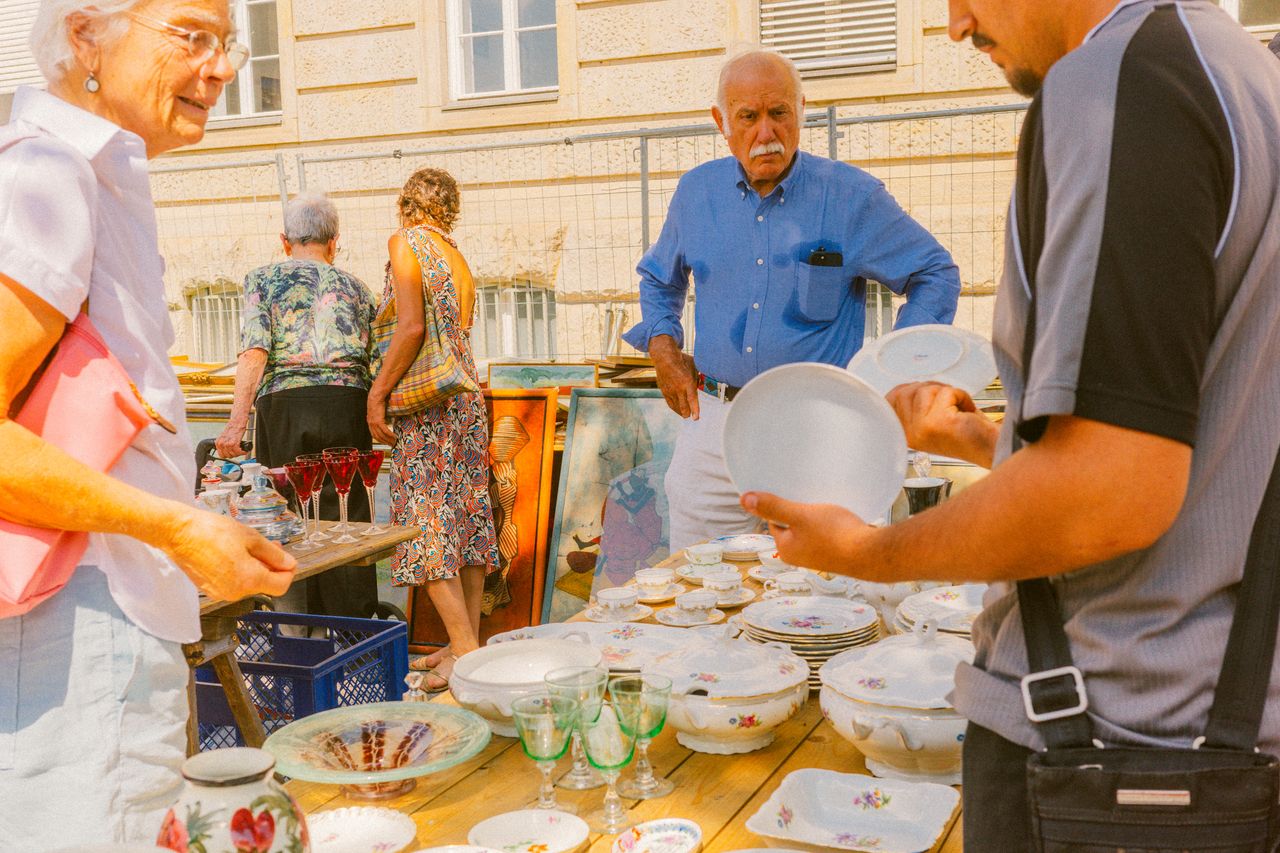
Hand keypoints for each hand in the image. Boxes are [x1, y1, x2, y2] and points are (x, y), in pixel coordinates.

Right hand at [162, 508, 295, 601]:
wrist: (178, 533)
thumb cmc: (211, 532)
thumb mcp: (250, 538)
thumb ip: (273, 554)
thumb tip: (288, 564)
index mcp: (248, 580)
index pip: (281, 586)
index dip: (288, 572)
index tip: (288, 560)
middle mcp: (235, 592)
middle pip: (265, 584)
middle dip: (271, 566)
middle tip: (271, 547)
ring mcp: (221, 593)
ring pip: (249, 584)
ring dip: (255, 567)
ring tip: (249, 547)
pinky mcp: (210, 590)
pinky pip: (234, 583)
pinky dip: (240, 571)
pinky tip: (235, 554)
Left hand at [214, 423, 247, 458]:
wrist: (237, 422)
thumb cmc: (232, 428)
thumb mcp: (224, 437)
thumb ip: (224, 445)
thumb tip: (227, 451)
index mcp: (218, 442)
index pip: (221, 455)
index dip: (228, 455)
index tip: (232, 454)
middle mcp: (221, 444)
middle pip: (228, 456)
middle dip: (234, 455)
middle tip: (238, 452)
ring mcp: (227, 444)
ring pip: (233, 454)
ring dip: (239, 454)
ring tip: (241, 451)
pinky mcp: (234, 443)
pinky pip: (238, 451)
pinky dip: (242, 452)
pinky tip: (244, 451)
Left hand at [367, 394, 396, 445]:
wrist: (376, 397)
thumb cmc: (378, 403)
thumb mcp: (378, 413)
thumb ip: (381, 419)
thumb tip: (387, 422)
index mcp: (370, 423)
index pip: (374, 435)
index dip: (380, 440)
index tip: (386, 443)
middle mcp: (371, 424)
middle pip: (378, 437)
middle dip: (385, 442)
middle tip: (392, 445)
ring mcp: (374, 423)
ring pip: (382, 435)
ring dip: (388, 440)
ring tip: (395, 442)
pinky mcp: (378, 421)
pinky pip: (385, 430)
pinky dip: (390, 435)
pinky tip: (394, 437)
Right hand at [650, 335, 699, 419]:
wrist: (665, 358)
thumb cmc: (681, 361)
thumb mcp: (694, 367)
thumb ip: (698, 378)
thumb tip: (704, 384)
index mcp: (687, 382)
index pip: (692, 399)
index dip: (695, 410)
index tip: (696, 418)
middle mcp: (678, 388)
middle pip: (683, 407)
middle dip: (688, 413)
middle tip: (691, 416)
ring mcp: (670, 391)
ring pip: (676, 407)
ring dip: (681, 412)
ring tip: (685, 414)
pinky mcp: (664, 391)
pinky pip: (670, 403)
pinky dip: (675, 408)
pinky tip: (678, 409)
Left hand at [740, 491, 873, 574]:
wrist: (871, 553)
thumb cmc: (835, 534)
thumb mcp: (800, 515)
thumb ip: (773, 507)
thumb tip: (743, 499)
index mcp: (786, 549)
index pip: (774, 520)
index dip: (782, 504)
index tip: (793, 493)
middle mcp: (799, 556)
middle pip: (792, 524)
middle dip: (800, 510)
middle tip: (811, 498)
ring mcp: (818, 557)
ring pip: (810, 529)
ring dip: (816, 517)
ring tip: (827, 507)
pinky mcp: (835, 554)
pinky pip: (825, 534)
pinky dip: (830, 525)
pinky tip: (839, 518)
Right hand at [886, 382, 998, 467]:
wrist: (991, 446)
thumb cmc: (966, 429)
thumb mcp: (930, 418)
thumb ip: (913, 405)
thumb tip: (904, 387)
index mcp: (904, 434)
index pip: (890, 400)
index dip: (910, 389)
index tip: (930, 397)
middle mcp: (909, 434)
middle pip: (907, 391)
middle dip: (932, 389)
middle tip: (949, 404)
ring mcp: (921, 429)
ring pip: (925, 389)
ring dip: (948, 393)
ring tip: (958, 410)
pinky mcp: (938, 422)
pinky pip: (946, 392)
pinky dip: (962, 396)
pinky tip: (966, 413)